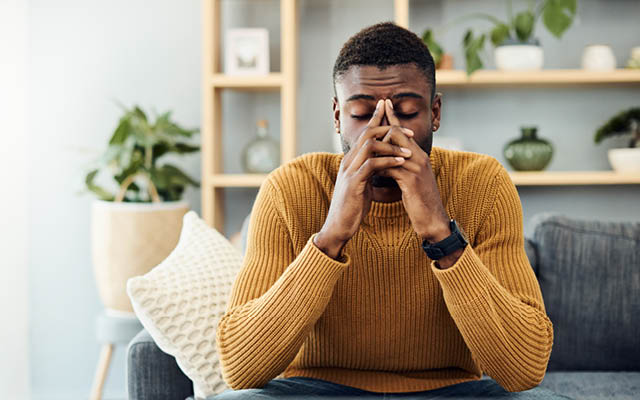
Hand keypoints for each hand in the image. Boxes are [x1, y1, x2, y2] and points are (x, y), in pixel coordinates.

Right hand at [314, 99, 412, 258]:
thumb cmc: (352, 207)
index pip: (364, 133)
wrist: (339, 226)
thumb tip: (380, 163)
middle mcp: (348, 161)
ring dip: (392, 145)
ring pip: (370, 146)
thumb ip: (368, 171)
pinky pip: (372, 165)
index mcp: (351, 160)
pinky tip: (401, 162)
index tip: (390, 110)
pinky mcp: (354, 183)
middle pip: (367, 133)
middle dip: (388, 127)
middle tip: (409, 130)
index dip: (377, 119)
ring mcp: (349, 171)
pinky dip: (388, 161)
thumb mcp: (361, 184)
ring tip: (409, 150)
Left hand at [378, 99, 450, 243]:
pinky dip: (379, 167)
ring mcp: (416, 168)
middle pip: (398, 133)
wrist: (432, 220)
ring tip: (365, 148)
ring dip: (377, 148)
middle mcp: (419, 158)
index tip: (383, 103)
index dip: (393, 117)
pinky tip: (371, 171)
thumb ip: (400, 167)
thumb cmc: (420, 201)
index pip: (404, 131)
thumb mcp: (410, 180)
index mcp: (418, 156)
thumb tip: (385, 160)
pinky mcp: (412, 181)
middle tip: (372, 122)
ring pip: (393, 148)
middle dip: (382, 127)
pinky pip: (391, 168)